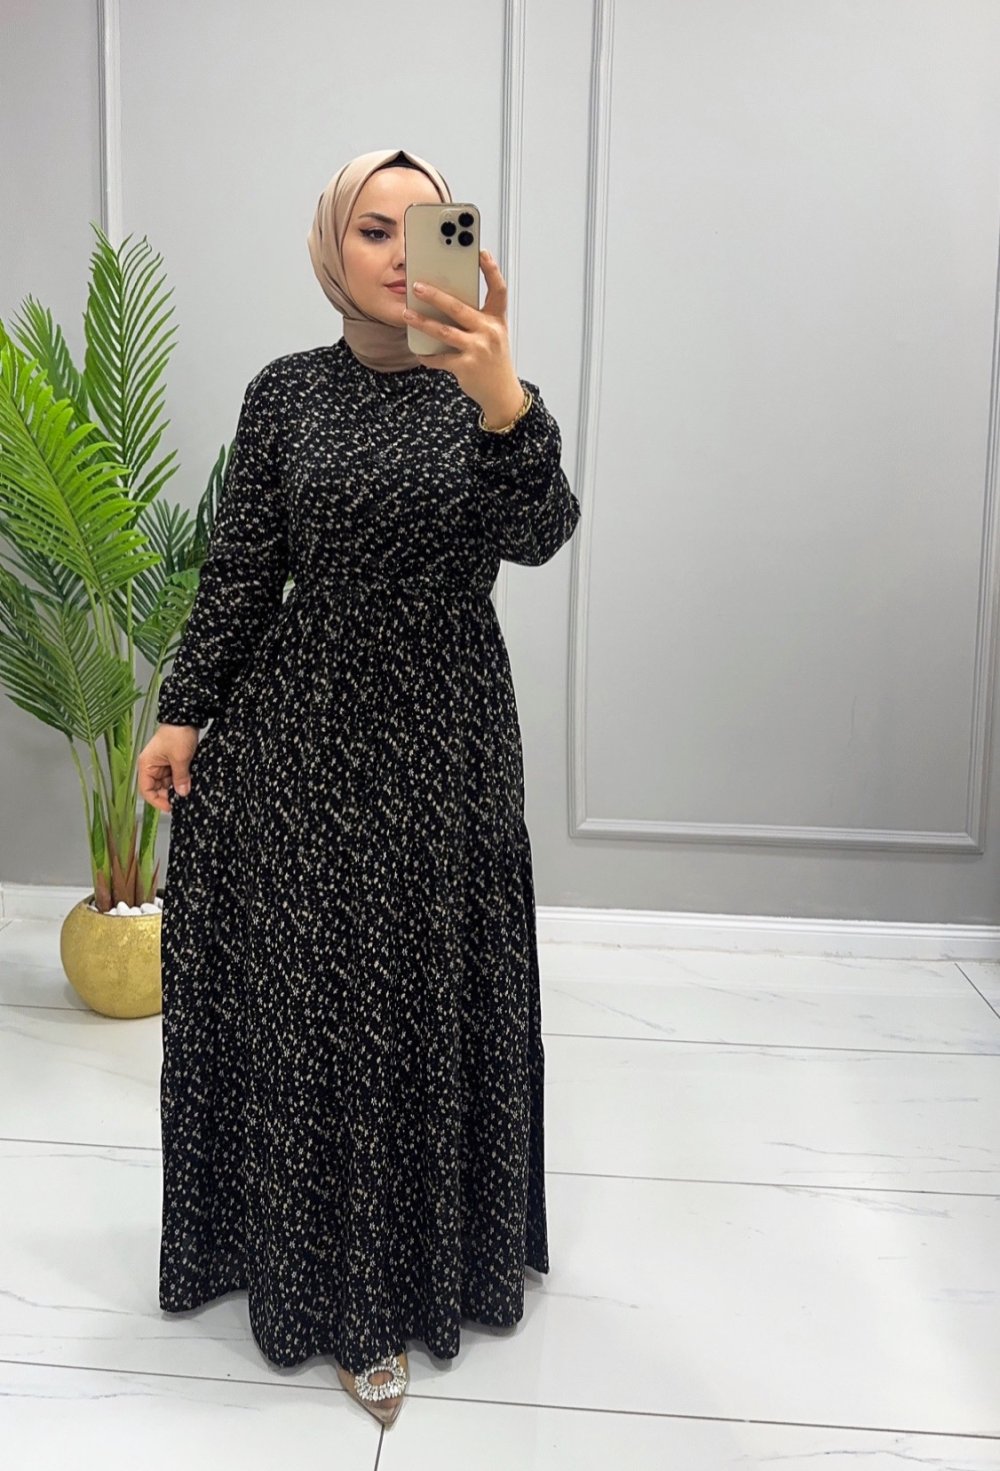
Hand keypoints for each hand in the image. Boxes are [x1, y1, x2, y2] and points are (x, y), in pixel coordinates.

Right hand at [137, 724, 198, 812]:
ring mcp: (162, 764)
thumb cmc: (177, 733)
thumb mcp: (180, 758)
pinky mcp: (172, 761)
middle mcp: (152, 766)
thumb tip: (182, 794)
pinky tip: (189, 783)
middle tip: (183, 800)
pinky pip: (175, 776)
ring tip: (188, 791)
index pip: (146, 791)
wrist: (187, 716)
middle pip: (158, 788)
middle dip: (170, 794)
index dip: (158, 801)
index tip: (171, 807)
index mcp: (146, 765)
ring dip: (177, 788)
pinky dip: (181, 781)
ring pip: (168, 783)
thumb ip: (180, 778)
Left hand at [403, 249, 524, 424]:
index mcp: (497, 320)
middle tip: (417, 286)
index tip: (481, 253)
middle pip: (459, 308)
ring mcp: (478, 349)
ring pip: (444, 331)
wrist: (502, 393)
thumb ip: (477, 318)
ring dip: (422, 322)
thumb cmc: (494, 361)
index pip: (498, 290)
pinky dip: (427, 355)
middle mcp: (489, 332)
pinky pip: (440, 358)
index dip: (491, 270)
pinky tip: (418, 351)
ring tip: (406, 313)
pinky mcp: (466, 366)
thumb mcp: (493, 335)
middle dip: (435, 296)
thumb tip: (446, 302)